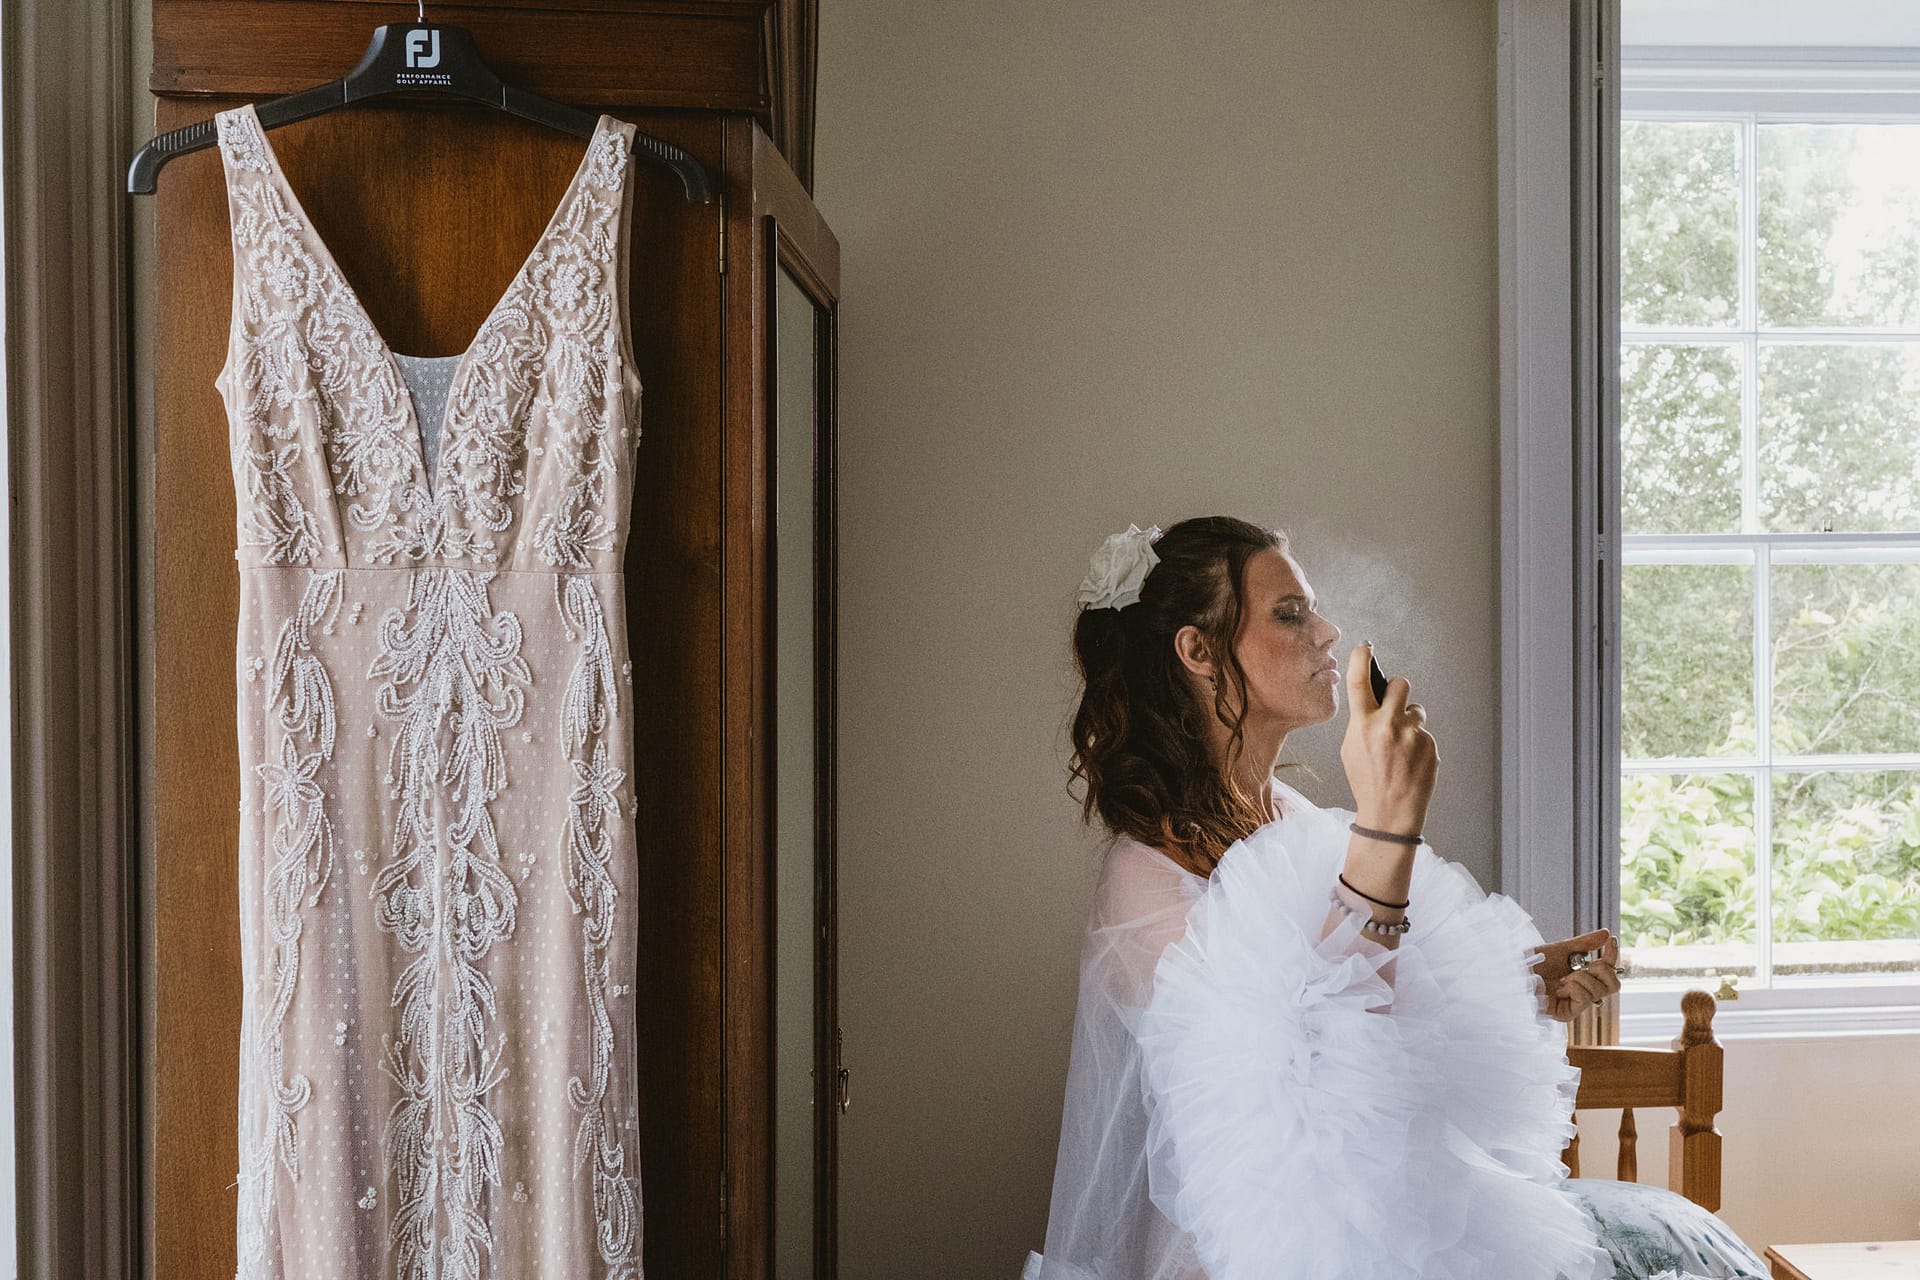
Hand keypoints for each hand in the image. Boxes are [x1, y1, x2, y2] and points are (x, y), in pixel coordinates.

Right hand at [1338, 641, 1436, 835]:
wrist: (1390, 813)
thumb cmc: (1367, 782)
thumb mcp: (1351, 750)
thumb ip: (1362, 723)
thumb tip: (1373, 702)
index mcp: (1363, 725)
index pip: (1358, 682)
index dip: (1361, 659)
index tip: (1365, 648)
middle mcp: (1388, 725)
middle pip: (1399, 685)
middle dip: (1397, 691)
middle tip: (1393, 703)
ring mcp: (1412, 735)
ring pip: (1415, 711)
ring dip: (1410, 722)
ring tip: (1402, 747)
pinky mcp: (1431, 746)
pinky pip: (1425, 733)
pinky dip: (1419, 744)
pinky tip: (1411, 762)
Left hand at [1528, 929, 1621, 1022]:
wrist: (1511, 972)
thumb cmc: (1532, 962)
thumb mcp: (1560, 949)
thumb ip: (1584, 944)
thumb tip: (1606, 934)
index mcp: (1583, 977)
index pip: (1609, 970)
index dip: (1613, 955)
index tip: (1611, 940)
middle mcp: (1582, 992)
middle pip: (1614, 986)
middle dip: (1602, 970)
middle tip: (1583, 965)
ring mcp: (1575, 1005)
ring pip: (1599, 991)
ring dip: (1581, 978)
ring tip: (1563, 977)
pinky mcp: (1566, 1014)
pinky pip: (1584, 999)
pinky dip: (1574, 988)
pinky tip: (1559, 987)